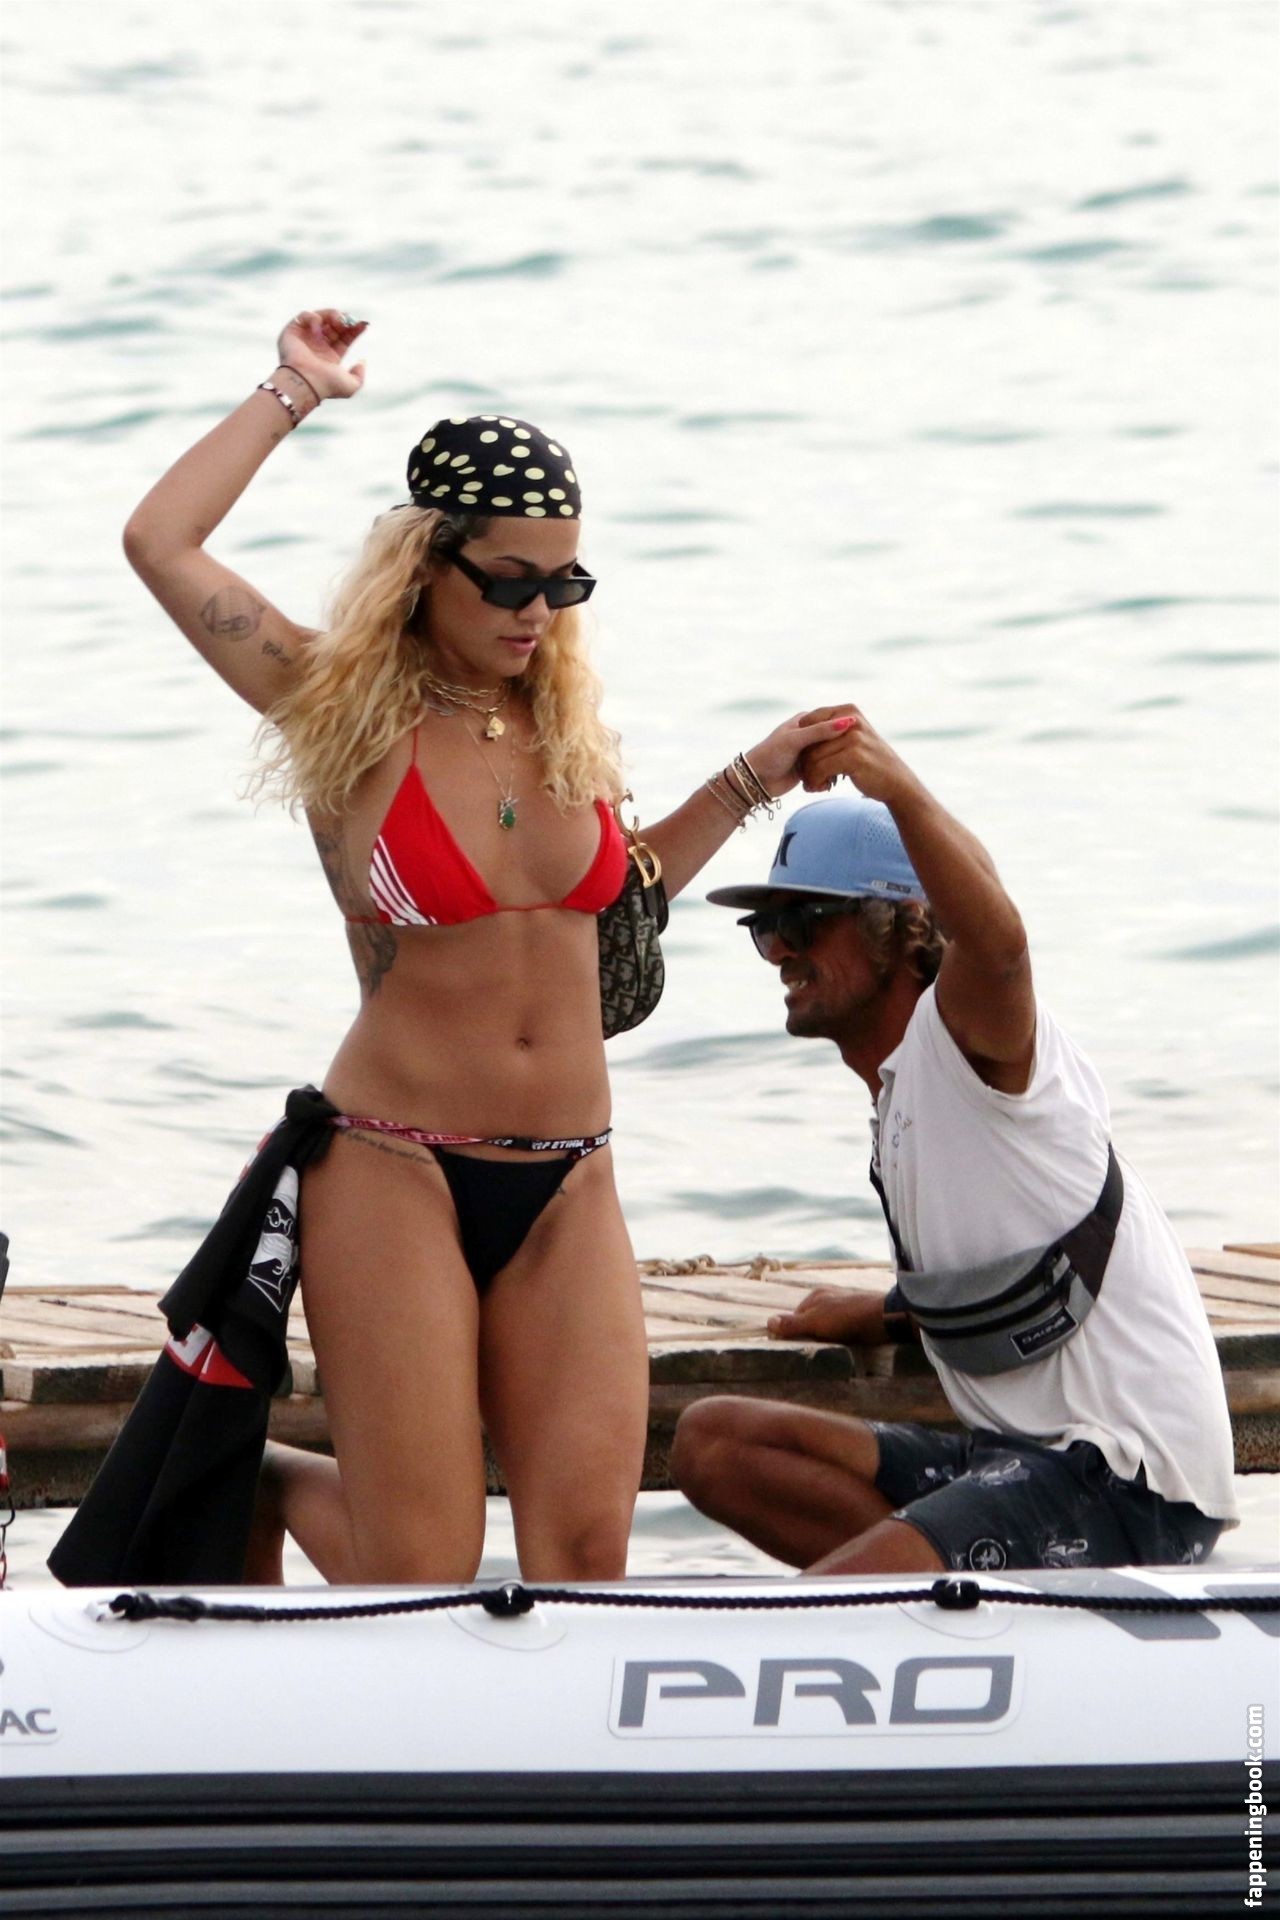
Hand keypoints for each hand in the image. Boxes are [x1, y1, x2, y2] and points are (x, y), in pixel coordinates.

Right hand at [275, 308, 368, 399]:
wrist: (305, 383)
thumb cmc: (326, 385)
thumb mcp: (351, 386)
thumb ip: (359, 375)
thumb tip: (361, 363)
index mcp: (330, 357)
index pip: (344, 337)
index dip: (354, 330)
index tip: (363, 324)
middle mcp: (317, 346)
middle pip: (334, 325)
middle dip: (344, 321)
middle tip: (350, 322)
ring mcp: (305, 338)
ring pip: (321, 317)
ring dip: (332, 315)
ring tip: (338, 322)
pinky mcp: (293, 331)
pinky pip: (305, 315)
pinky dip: (314, 318)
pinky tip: (319, 330)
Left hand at [742, 709, 864, 799]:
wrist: (755, 781)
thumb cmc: (771, 755)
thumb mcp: (796, 740)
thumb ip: (821, 731)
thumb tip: (850, 721)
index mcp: (806, 720)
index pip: (833, 719)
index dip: (842, 731)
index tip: (849, 742)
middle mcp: (810, 733)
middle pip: (834, 740)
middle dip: (836, 753)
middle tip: (840, 764)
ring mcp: (810, 751)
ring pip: (831, 756)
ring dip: (831, 768)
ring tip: (830, 778)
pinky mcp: (810, 768)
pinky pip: (825, 770)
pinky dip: (826, 778)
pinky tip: (823, 785)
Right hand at [767, 1287, 888, 1346]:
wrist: (884, 1318)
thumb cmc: (847, 1317)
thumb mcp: (816, 1321)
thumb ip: (793, 1323)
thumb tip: (768, 1322)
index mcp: (816, 1295)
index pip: (795, 1316)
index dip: (793, 1332)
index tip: (794, 1347)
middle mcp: (829, 1297)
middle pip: (811, 1320)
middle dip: (810, 1334)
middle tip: (813, 1351)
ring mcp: (844, 1306)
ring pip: (826, 1325)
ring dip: (826, 1338)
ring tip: (828, 1351)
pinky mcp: (857, 1317)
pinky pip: (841, 1329)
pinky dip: (839, 1338)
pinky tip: (843, 1346)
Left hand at [797, 703, 917, 805]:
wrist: (896, 781)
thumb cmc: (868, 762)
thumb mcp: (851, 738)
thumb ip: (830, 729)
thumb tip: (799, 722)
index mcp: (848, 710)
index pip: (808, 720)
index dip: (801, 742)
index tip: (806, 760)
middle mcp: (850, 719)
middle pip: (808, 740)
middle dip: (805, 762)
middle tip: (810, 778)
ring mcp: (854, 737)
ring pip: (812, 757)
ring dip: (809, 775)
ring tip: (816, 784)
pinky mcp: (854, 756)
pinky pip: (821, 768)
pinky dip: (816, 781)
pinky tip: (823, 787)